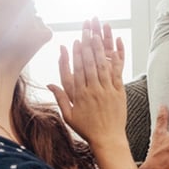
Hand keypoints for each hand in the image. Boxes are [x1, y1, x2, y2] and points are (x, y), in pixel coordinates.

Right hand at [48, 18, 126, 148]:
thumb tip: (49, 84)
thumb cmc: (86, 128)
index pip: (77, 70)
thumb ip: (60, 98)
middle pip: (89, 63)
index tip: (74, 41)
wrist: (108, 139)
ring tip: (97, 33)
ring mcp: (107, 90)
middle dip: (87, 45)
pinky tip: (115, 47)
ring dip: (99, 48)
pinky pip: (117, 72)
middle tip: (86, 30)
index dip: (75, 54)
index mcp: (80, 95)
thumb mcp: (68, 115)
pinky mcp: (119, 91)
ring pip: (102, 65)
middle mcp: (93, 90)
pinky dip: (116, 58)